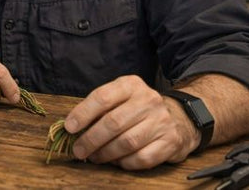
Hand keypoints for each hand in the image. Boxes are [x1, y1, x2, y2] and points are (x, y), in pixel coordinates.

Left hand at [64, 75, 198, 169]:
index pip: (102, 97)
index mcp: (131, 85)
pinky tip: (116, 161)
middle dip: (91, 139)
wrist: (179, 118)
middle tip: (78, 150)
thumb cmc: (138, 109)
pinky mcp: (171, 141)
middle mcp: (148, 100)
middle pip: (113, 122)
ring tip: (94, 157)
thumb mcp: (121, 97)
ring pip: (127, 142)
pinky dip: (125, 163)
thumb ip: (99, 108)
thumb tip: (73, 127)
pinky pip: (142, 158)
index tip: (69, 128)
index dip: (83, 114)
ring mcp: (161, 121)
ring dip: (105, 153)